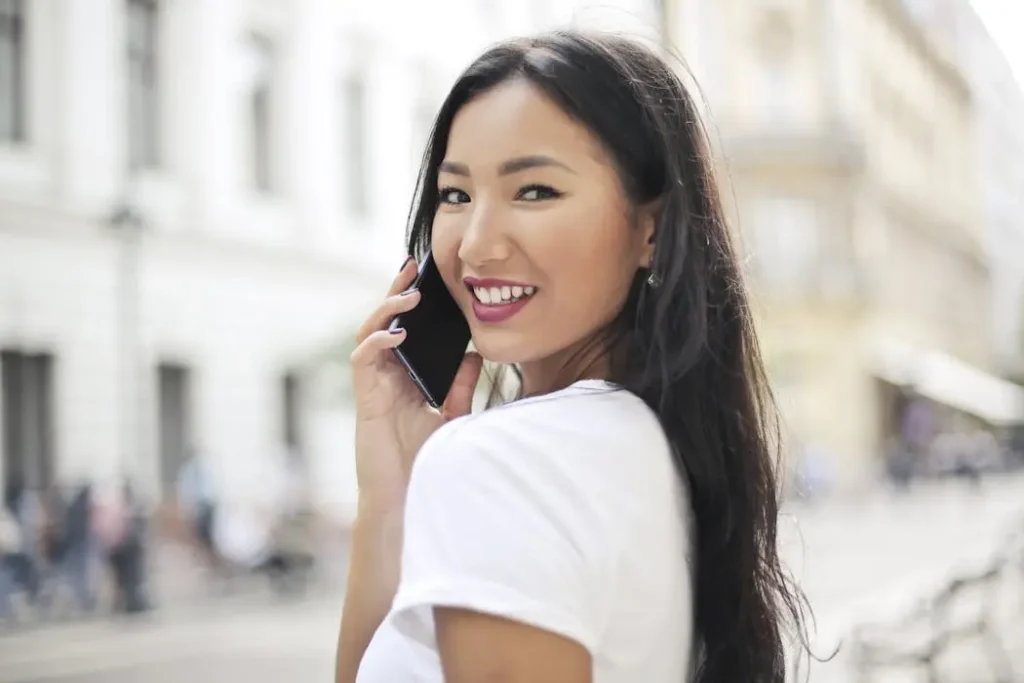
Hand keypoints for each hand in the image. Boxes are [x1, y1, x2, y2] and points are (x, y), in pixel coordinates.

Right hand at [349, 257, 482, 513]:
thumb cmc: (425, 461)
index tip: (427, 277)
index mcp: (404, 376)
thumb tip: (477, 355)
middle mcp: (385, 376)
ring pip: (369, 334)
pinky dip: (377, 343)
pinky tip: (396, 335)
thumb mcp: (452, 417)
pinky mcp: (365, 399)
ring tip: (409, 297)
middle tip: (412, 267)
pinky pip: (362, 360)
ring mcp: (373, 386)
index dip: (410, 302)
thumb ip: (461, 387)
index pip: (403, 329)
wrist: (406, 496)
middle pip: (384, 323)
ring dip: (387, 311)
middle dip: (396, 293)